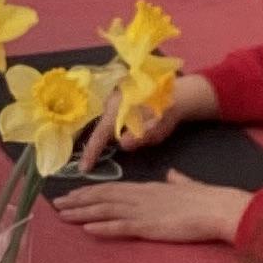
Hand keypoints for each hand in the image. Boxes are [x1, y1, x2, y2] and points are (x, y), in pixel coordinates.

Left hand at [54, 173, 246, 244]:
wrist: (218, 208)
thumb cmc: (207, 199)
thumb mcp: (187, 185)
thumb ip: (176, 181)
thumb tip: (172, 175)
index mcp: (148, 187)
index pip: (113, 188)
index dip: (90, 191)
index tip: (73, 193)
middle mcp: (141, 196)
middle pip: (102, 197)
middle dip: (78, 200)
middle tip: (57, 204)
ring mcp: (143, 211)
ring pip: (105, 210)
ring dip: (82, 213)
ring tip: (62, 215)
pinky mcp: (149, 226)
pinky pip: (120, 227)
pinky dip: (102, 227)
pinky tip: (86, 229)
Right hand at [79, 69, 218, 169]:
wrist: (178, 94)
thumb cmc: (166, 111)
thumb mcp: (156, 127)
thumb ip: (140, 136)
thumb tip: (122, 144)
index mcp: (117, 109)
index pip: (99, 135)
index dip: (91, 153)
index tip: (84, 169)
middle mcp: (111, 103)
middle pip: (100, 130)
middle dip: (99, 146)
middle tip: (95, 162)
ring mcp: (113, 100)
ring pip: (107, 125)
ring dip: (109, 137)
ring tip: (113, 148)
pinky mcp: (119, 101)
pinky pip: (112, 120)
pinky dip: (114, 130)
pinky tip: (125, 133)